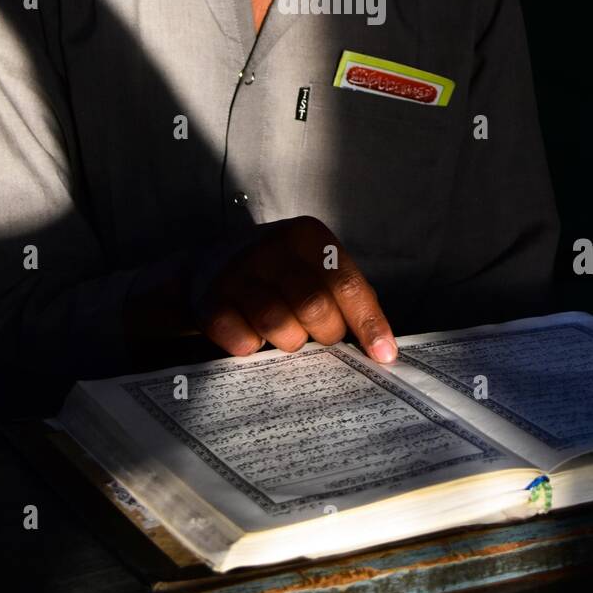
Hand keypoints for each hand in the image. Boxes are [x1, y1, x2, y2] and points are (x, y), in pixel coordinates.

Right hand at [194, 215, 397, 362]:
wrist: (212, 265)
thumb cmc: (280, 274)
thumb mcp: (316, 268)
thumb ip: (349, 298)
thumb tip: (383, 349)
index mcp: (308, 236)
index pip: (346, 284)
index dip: (368, 323)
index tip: (382, 356)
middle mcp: (273, 246)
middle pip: (314, 306)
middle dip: (325, 333)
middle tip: (319, 335)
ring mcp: (237, 270)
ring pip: (277, 323)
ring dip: (288, 341)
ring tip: (287, 335)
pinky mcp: (209, 297)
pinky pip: (239, 338)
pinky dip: (251, 347)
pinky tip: (253, 339)